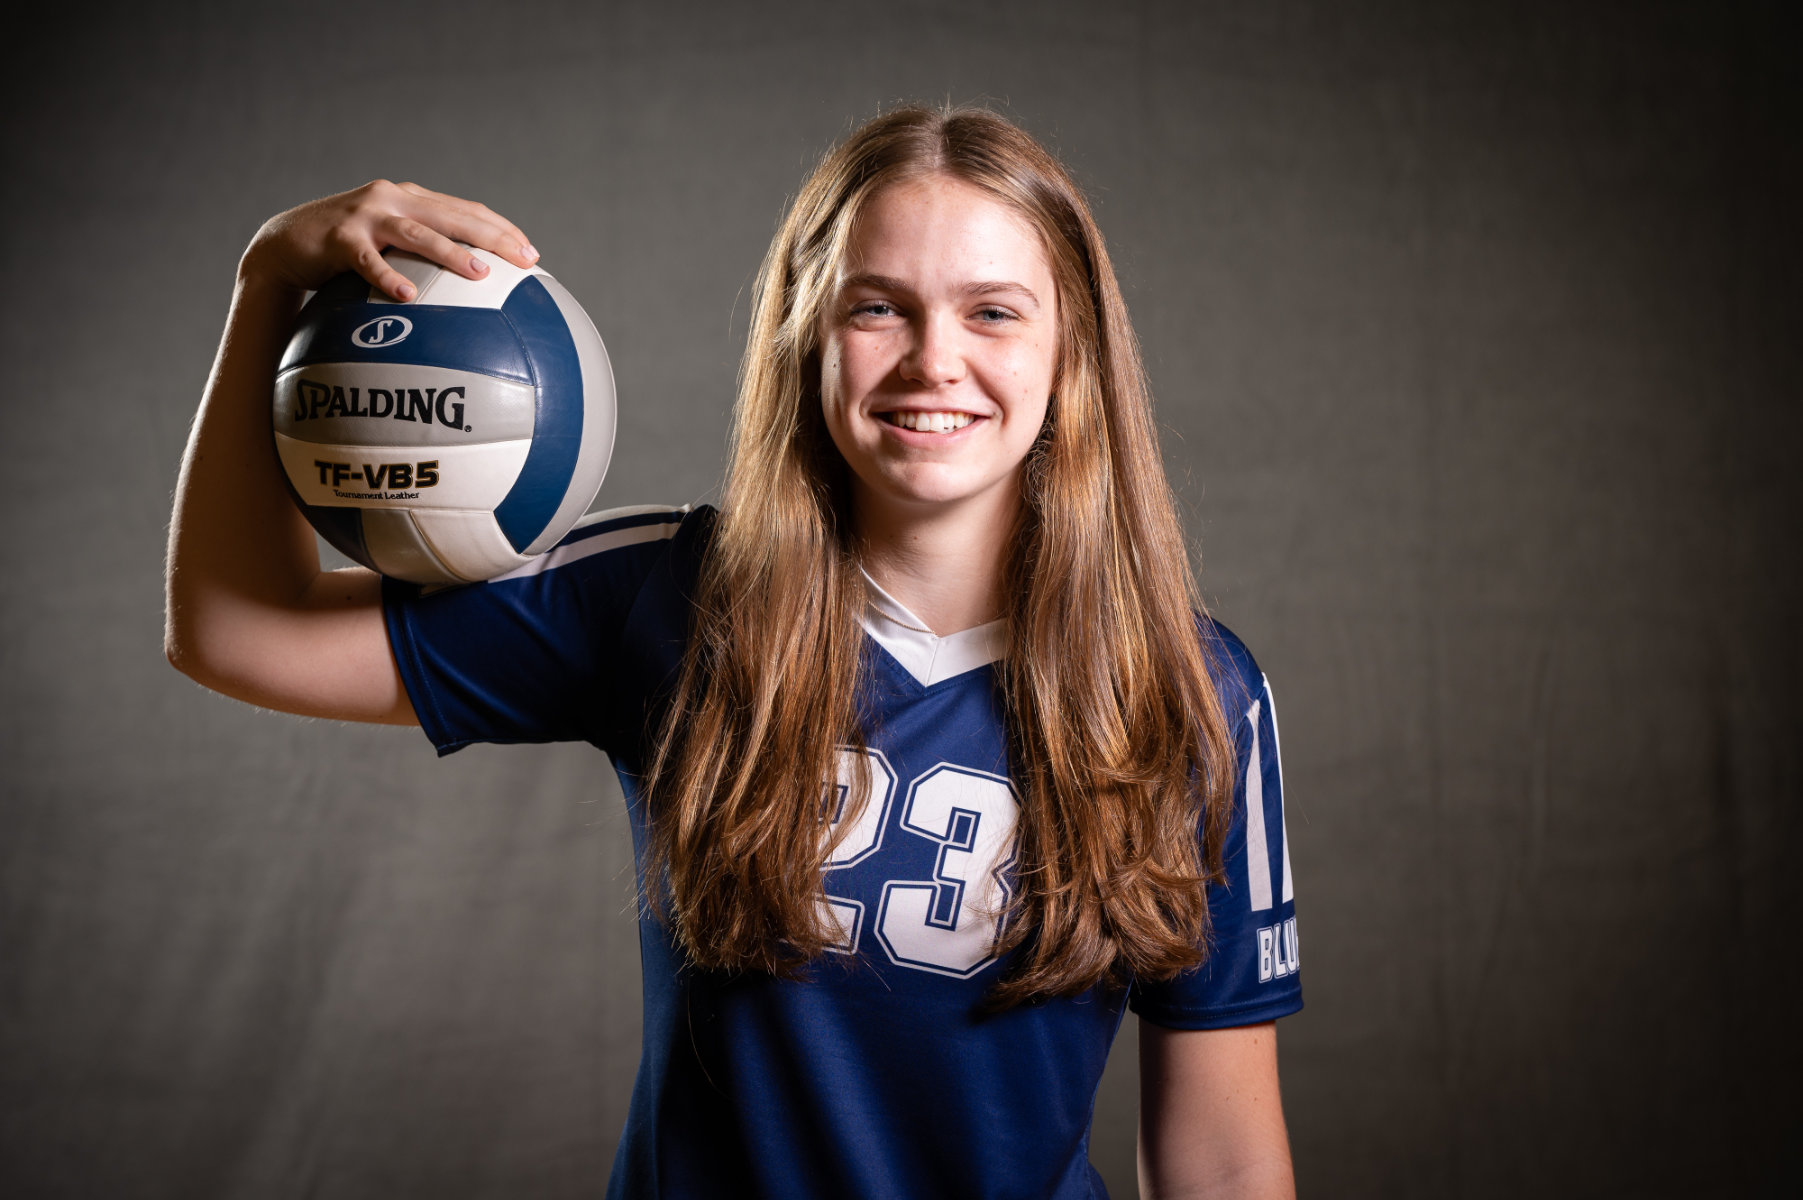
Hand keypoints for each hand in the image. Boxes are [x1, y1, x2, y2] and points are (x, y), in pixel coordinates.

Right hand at [238, 179, 539, 299]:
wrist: (286, 244)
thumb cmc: (346, 253)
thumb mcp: (390, 244)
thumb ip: (424, 254)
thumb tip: (472, 290)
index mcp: (412, 199)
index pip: (467, 210)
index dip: (501, 228)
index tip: (532, 253)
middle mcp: (393, 199)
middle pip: (453, 216)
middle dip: (493, 236)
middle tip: (524, 260)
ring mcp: (366, 216)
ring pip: (417, 233)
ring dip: (451, 253)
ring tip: (480, 274)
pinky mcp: (339, 238)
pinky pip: (368, 261)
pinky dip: (387, 277)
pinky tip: (407, 296)